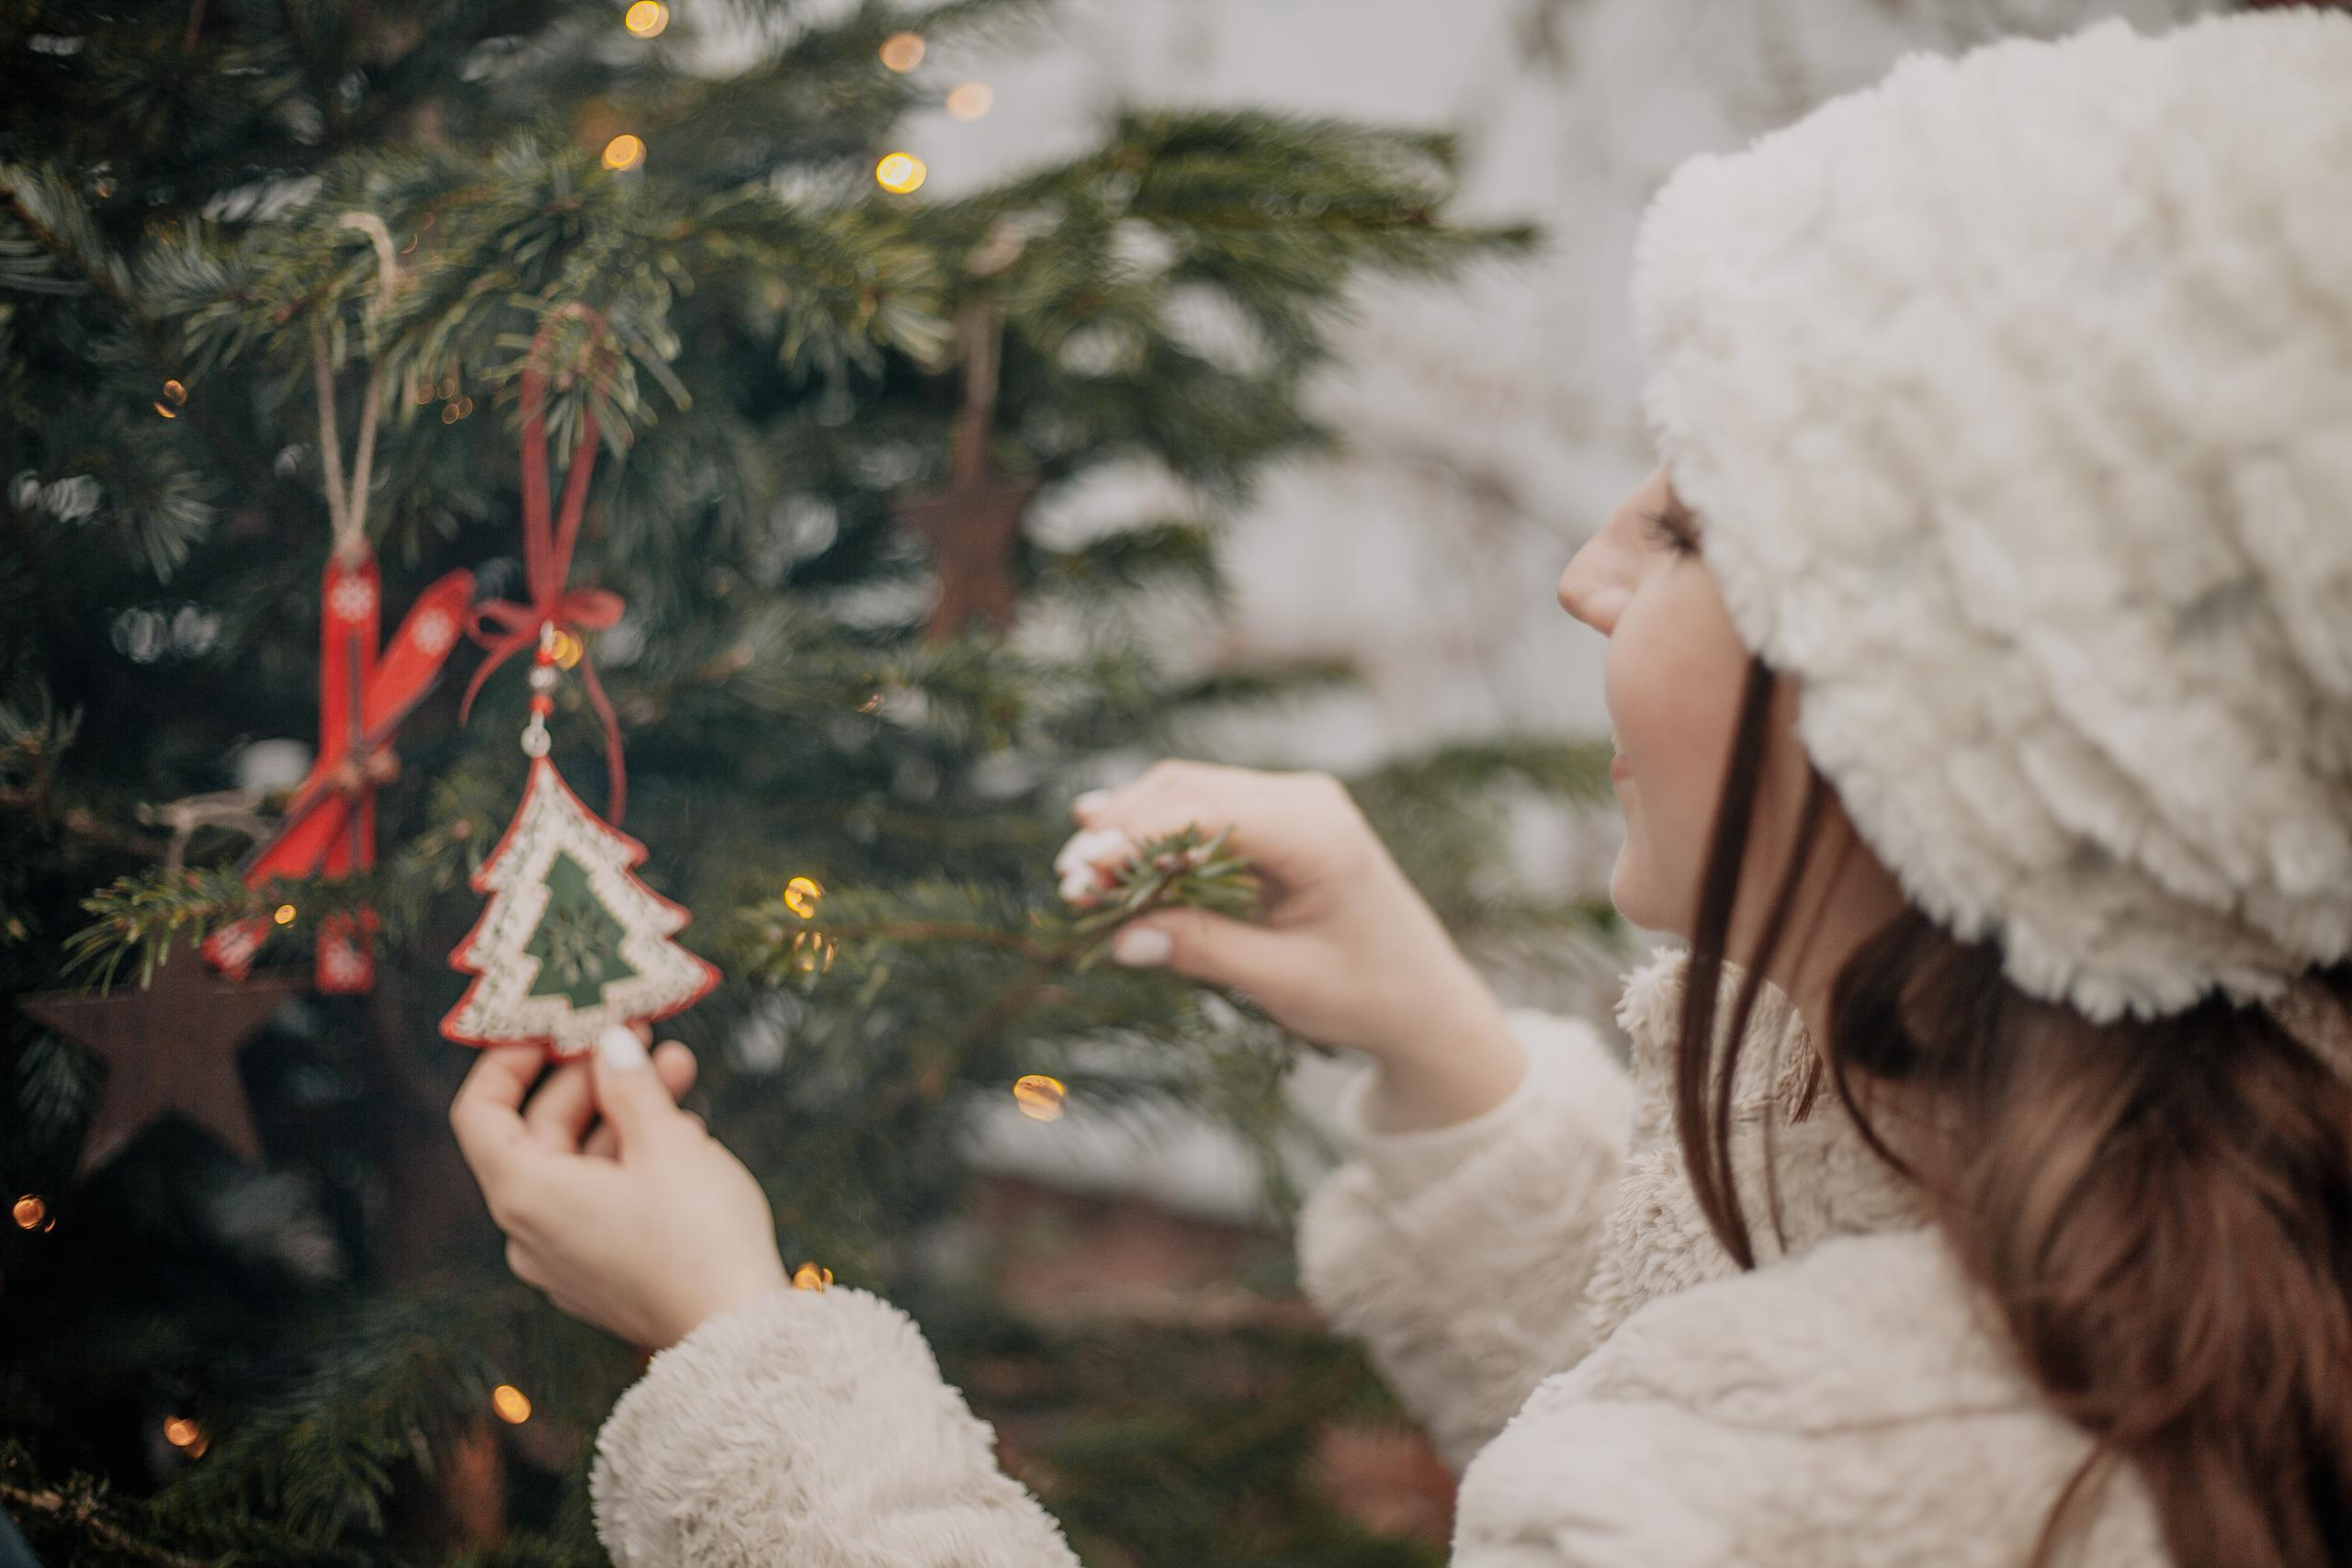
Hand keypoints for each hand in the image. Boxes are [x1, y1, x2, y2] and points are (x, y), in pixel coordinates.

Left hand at [449, 1028, 791, 1350]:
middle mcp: (529, 1231)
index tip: (552, 1024)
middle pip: (538, 1133)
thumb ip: (629, 1084)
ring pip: (579, 1165)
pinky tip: (681, 1130)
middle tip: (640, 1035)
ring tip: (678, 1070)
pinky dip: (630, 1158)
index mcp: (525, 1194)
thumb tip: (609, 1044)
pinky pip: (599, 1200)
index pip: (480, 1113)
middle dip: (592, 1078)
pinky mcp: (601, 1276)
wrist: (740, 1336)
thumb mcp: (666, 1141)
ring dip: (623, 1113)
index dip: (508, 1060)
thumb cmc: (698, 1235)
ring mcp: (564, 1259)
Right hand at [1066, 760, 1515, 1076]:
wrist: (1424, 1001)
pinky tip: (1109, 850)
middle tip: (1067, 881)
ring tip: (1079, 873)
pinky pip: (1204, 811)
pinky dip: (1156, 834)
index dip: (1135, 838)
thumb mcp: (1284, 981)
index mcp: (1319, 833)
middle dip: (1122, 831)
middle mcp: (1306, 800)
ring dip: (1131, 829)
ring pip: (1189, 793)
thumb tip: (1121, 939)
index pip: (1206, 813)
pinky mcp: (1279, 821)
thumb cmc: (1366, 994)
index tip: (1081, 870)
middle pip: (1188, 790)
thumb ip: (1204, 951)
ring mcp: (1294, 803)